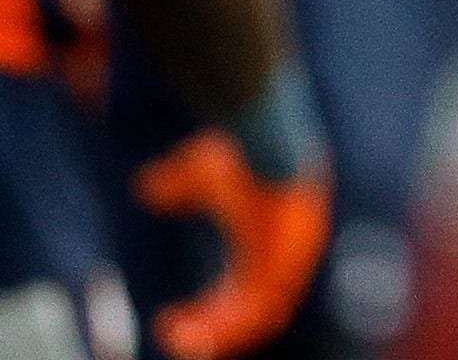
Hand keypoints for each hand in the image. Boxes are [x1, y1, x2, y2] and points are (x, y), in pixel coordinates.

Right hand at [132, 122, 334, 359]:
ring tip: (178, 343)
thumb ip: (176, 185)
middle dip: (213, 329)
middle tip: (173, 340)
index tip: (171, 318)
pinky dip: (226, 325)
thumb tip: (147, 187)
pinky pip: (258, 309)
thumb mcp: (197, 170)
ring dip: (217, 334)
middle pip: (254, 309)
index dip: (212, 310)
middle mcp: (288, 255)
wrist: (261, 138)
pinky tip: (192, 332)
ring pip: (256, 315)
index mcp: (271, 238)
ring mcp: (292, 260)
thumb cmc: (237, 149)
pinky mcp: (285, 263)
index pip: (246, 289)